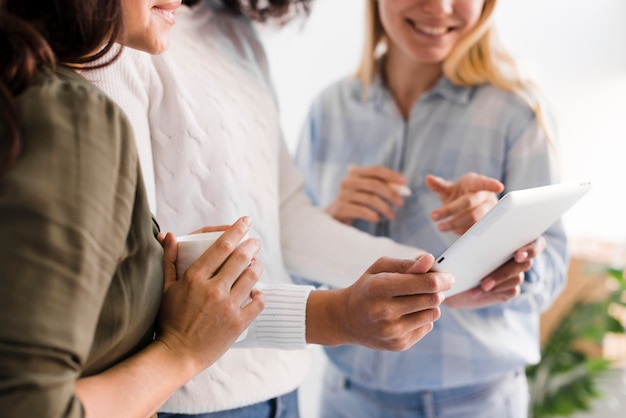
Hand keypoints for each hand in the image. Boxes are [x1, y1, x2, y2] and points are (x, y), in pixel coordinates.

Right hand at [155, 216, 264, 372]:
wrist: (176, 355)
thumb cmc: (168, 320)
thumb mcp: (166, 288)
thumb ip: (169, 260)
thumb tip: (168, 235)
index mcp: (195, 278)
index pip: (222, 246)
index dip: (236, 230)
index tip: (245, 221)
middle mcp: (213, 290)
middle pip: (241, 258)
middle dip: (252, 245)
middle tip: (255, 241)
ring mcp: (227, 307)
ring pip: (252, 277)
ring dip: (258, 266)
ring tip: (257, 263)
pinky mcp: (238, 323)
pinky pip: (258, 302)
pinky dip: (260, 294)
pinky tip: (257, 291)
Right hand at [309, 254, 452, 350]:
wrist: (346, 319)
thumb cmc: (367, 288)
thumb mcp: (380, 268)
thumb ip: (407, 264)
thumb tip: (430, 260)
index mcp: (379, 287)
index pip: (425, 284)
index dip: (442, 278)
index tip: (448, 276)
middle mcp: (384, 311)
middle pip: (432, 299)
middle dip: (438, 290)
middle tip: (433, 286)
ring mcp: (391, 331)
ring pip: (433, 314)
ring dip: (431, 304)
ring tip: (417, 300)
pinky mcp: (398, 345)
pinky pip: (427, 327)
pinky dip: (423, 318)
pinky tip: (408, 314)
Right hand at [325, 165, 406, 223]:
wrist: (334, 216)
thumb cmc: (355, 202)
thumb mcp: (366, 191)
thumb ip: (382, 186)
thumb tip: (402, 186)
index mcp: (355, 173)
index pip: (375, 170)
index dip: (391, 175)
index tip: (404, 181)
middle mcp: (347, 181)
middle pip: (374, 185)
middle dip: (391, 194)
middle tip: (401, 203)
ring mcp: (343, 194)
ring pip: (370, 199)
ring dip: (385, 208)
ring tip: (392, 216)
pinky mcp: (341, 208)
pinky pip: (361, 211)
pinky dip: (373, 215)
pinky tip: (378, 219)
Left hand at [426, 173, 503, 234]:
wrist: (468, 208)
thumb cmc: (460, 195)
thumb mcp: (449, 190)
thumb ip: (438, 185)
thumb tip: (428, 179)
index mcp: (475, 183)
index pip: (483, 183)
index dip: (491, 184)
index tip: (499, 186)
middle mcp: (485, 196)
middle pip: (469, 203)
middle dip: (450, 210)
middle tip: (433, 216)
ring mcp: (489, 210)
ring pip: (475, 218)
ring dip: (456, 223)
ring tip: (441, 227)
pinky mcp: (488, 224)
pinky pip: (478, 229)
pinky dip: (464, 231)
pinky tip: (455, 231)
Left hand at [444, 237, 546, 308]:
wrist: (455, 278)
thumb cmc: (463, 255)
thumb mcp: (468, 244)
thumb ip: (475, 237)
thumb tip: (470, 234)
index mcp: (516, 241)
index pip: (536, 243)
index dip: (530, 249)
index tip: (517, 255)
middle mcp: (520, 258)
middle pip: (525, 264)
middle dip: (505, 272)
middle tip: (490, 278)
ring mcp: (517, 274)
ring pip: (516, 278)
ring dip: (497, 281)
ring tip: (480, 285)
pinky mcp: (510, 289)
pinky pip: (509, 291)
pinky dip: (492, 291)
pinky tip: (476, 292)